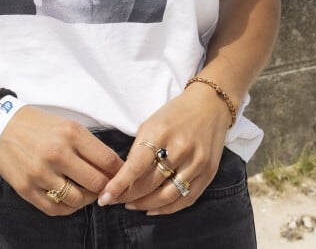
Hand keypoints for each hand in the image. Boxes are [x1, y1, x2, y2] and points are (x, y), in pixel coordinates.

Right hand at [0, 106, 123, 215]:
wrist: (1, 125)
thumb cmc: (38, 125)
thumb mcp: (67, 125)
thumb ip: (89, 146)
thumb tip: (113, 168)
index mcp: (71, 133)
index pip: (107, 160)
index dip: (120, 172)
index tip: (123, 176)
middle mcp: (57, 153)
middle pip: (96, 183)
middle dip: (105, 188)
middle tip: (106, 188)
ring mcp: (41, 173)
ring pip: (78, 199)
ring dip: (86, 199)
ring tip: (85, 192)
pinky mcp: (27, 188)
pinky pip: (56, 208)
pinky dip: (68, 207)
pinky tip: (69, 198)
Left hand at [98, 84, 231, 214]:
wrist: (210, 105)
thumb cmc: (175, 113)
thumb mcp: (151, 123)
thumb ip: (139, 149)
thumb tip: (125, 177)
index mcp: (161, 132)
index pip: (136, 166)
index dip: (119, 185)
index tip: (104, 197)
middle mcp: (180, 149)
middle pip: (150, 184)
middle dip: (130, 196)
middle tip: (116, 201)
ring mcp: (197, 162)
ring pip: (167, 196)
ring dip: (146, 205)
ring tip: (132, 206)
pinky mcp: (209, 173)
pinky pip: (186, 199)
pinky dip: (167, 209)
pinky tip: (153, 209)